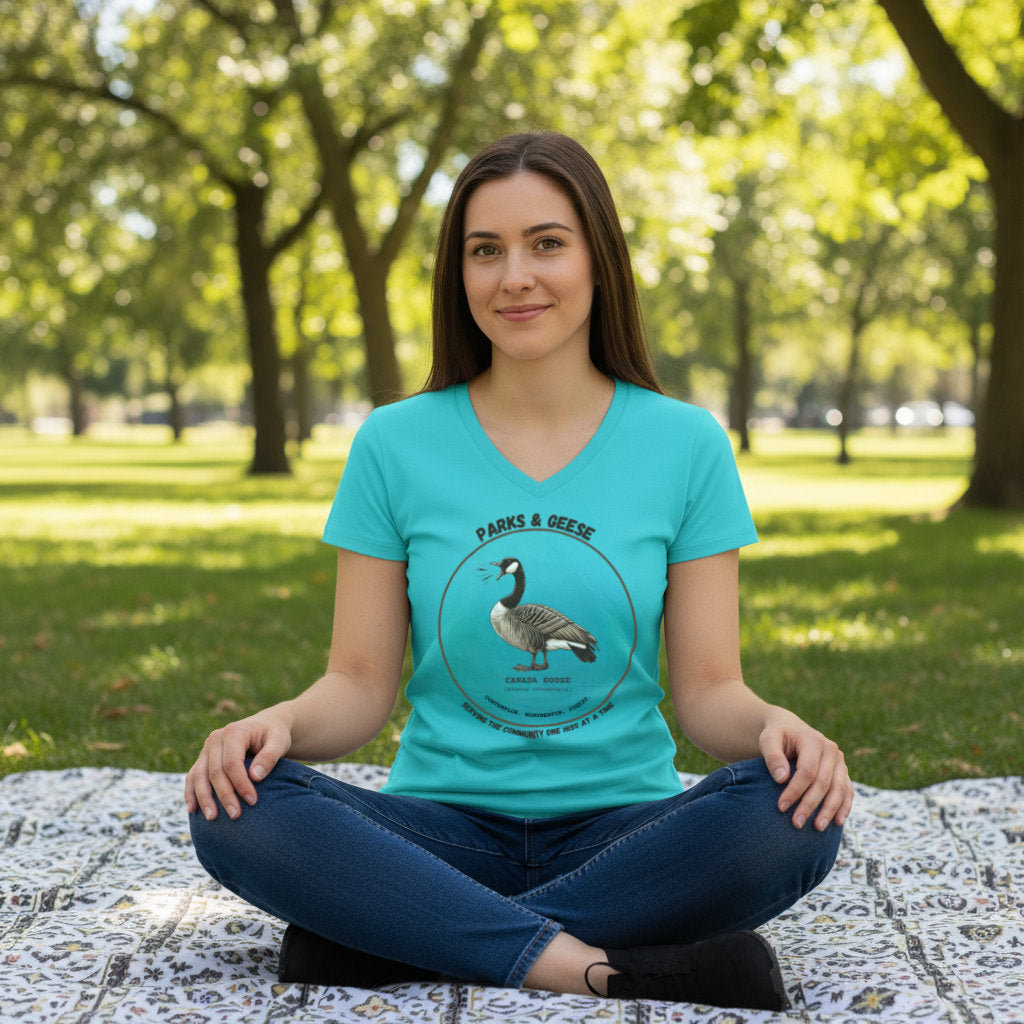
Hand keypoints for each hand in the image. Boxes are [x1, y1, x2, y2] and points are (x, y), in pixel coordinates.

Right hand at [184, 708, 291, 821]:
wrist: (265, 726)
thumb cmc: (274, 735)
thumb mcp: (279, 741)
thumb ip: (270, 756)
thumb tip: (255, 776)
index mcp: (234, 732)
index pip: (232, 762)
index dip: (240, 783)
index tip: (252, 801)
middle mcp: (216, 739)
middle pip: (215, 771)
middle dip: (224, 795)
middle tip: (235, 815)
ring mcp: (207, 749)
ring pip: (199, 776)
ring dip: (204, 798)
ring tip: (212, 818)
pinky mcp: (203, 758)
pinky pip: (192, 776)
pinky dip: (191, 793)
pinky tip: (193, 809)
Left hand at [759, 709, 853, 830]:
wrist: (789, 728)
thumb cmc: (776, 736)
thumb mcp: (768, 740)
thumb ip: (772, 756)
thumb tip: (782, 778)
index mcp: (812, 740)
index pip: (807, 771)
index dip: (795, 790)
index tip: (781, 807)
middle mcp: (830, 749)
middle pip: (823, 782)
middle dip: (810, 805)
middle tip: (796, 824)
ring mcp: (839, 761)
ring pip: (839, 789)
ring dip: (829, 810)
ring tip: (817, 827)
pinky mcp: (843, 771)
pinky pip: (847, 790)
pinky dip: (844, 806)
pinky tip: (838, 822)